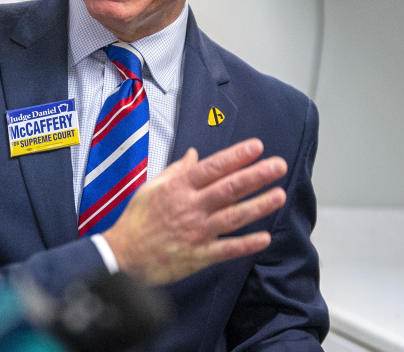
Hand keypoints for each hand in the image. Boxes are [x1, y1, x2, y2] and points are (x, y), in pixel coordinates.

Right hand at [102, 138, 286, 284]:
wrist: (123, 254)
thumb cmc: (137, 219)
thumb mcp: (151, 188)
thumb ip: (176, 171)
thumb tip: (195, 155)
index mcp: (178, 188)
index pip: (213, 168)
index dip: (236, 156)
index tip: (257, 147)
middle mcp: (190, 207)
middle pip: (229, 188)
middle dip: (256, 175)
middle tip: (279, 165)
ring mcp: (196, 232)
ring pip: (233, 216)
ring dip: (258, 206)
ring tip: (280, 195)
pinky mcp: (198, 256)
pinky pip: (227, 249)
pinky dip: (246, 244)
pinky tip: (265, 238)